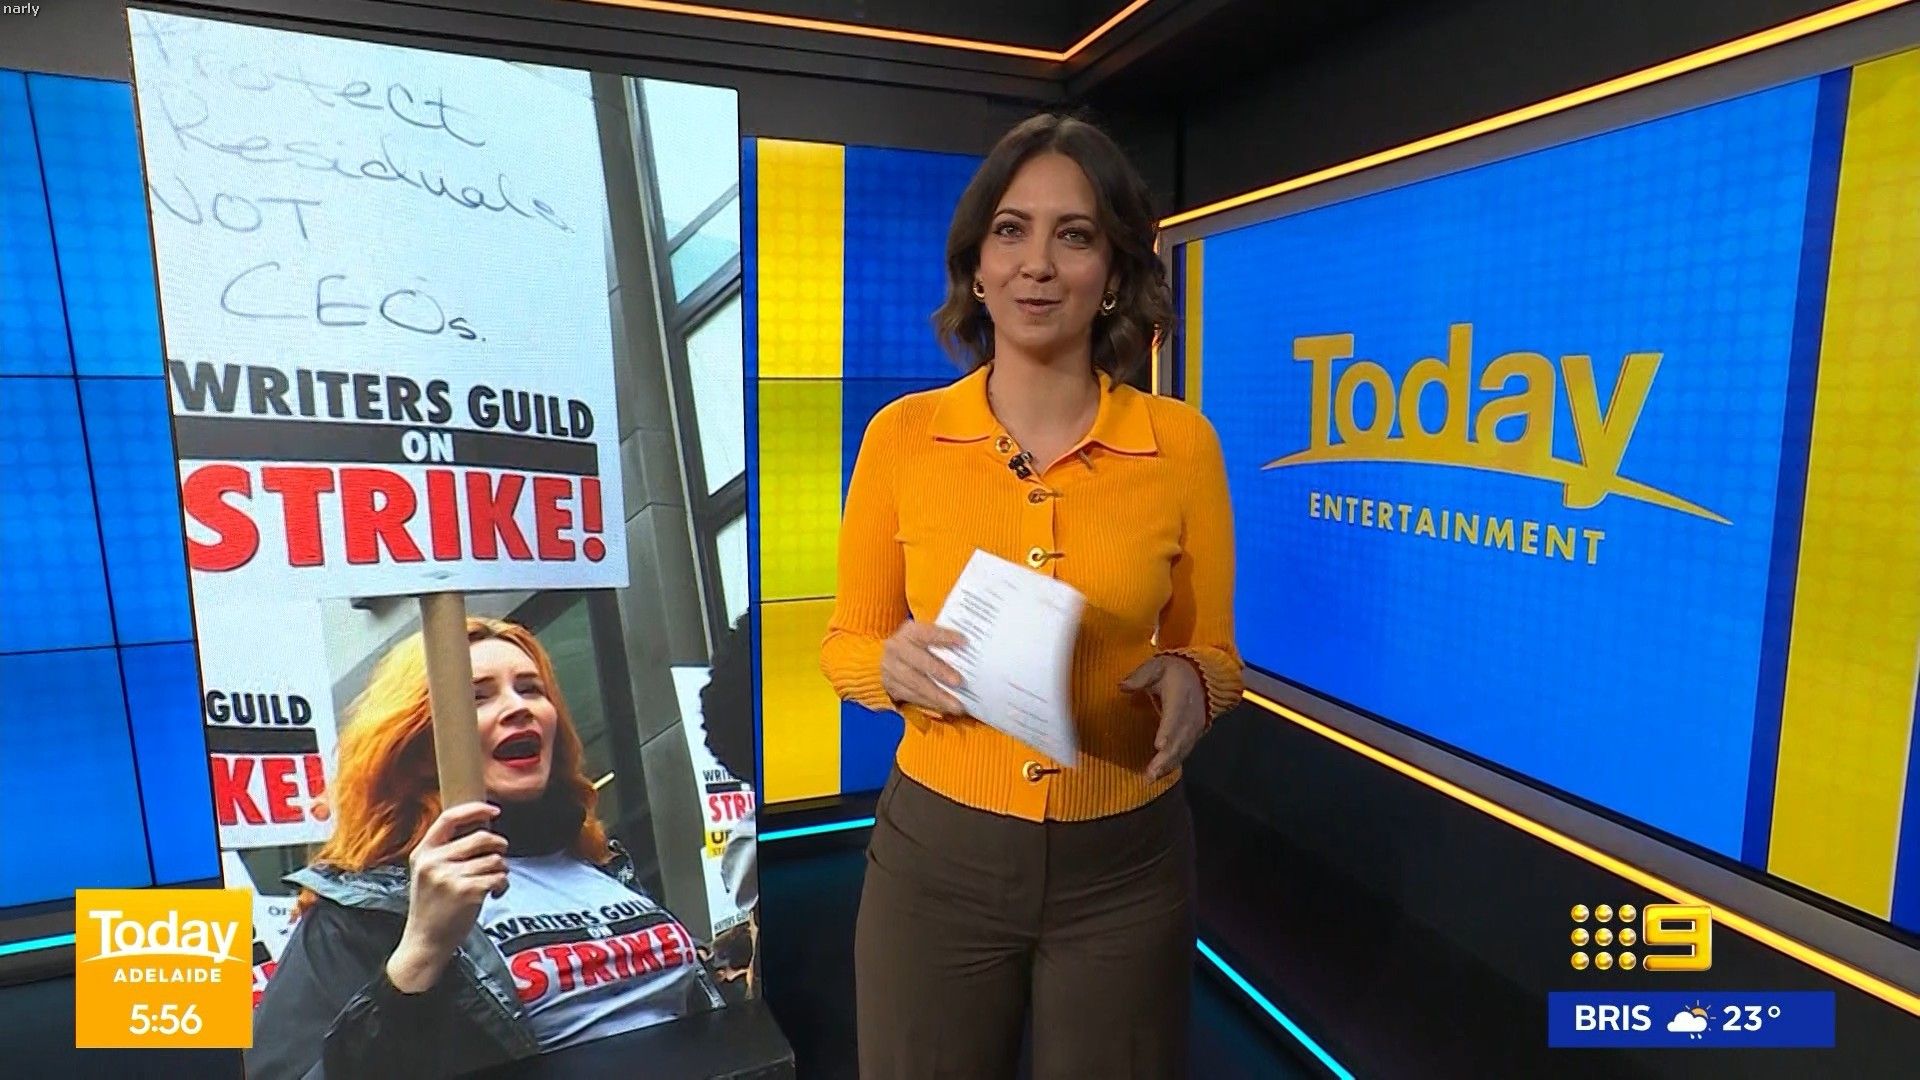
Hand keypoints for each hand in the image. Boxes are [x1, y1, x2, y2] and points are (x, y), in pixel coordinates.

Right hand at [387, 802, 508, 991]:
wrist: (425, 942)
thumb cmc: (432, 908)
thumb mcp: (427, 873)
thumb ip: (445, 852)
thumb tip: (481, 829)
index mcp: (423, 853)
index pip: (449, 818)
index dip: (475, 810)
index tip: (494, 810)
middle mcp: (434, 862)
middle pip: (481, 837)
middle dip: (499, 846)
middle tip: (499, 859)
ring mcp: (450, 877)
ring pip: (495, 859)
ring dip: (502, 870)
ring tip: (492, 882)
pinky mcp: (467, 892)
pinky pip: (499, 877)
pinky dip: (503, 885)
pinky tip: (495, 894)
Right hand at [880, 620, 967, 716]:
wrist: (889, 658)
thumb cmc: (916, 646)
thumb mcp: (925, 637)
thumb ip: (943, 642)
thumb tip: (968, 649)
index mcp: (909, 632)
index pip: (927, 632)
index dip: (945, 637)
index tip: (964, 642)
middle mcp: (896, 648)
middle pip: (919, 661)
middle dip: (940, 672)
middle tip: (958, 682)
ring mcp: (891, 668)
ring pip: (915, 683)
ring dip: (937, 696)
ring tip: (956, 705)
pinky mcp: (890, 686)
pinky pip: (911, 696)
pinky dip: (929, 703)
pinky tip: (944, 707)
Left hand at [1121, 655, 1206, 780]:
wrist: (1203, 677)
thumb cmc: (1175, 672)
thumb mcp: (1158, 666)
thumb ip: (1140, 676)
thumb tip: (1122, 686)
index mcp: (1180, 697)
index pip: (1174, 716)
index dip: (1168, 731)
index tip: (1159, 745)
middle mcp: (1190, 716)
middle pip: (1179, 739)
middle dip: (1166, 757)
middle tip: (1151, 773)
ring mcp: (1194, 728)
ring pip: (1182, 749)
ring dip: (1168, 765)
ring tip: (1152, 778)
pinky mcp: (1194, 736)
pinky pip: (1184, 752)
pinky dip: (1173, 764)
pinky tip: (1160, 775)